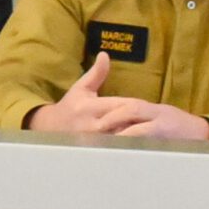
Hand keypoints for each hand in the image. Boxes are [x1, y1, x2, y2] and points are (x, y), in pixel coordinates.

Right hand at [26, 51, 208, 139]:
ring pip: (121, 141)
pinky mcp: (94, 153)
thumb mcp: (81, 88)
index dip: (137, 108)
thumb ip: (97, 73)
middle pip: (124, 124)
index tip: (149, 110)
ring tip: (154, 140)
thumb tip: (105, 54)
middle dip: (140, 125)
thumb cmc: (70, 108)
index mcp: (92, 107)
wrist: (49, 129)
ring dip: (137, 140)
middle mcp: (93, 125)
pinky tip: (139, 152)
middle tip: (158, 126)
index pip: (121, 106)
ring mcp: (94, 141)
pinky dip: (127, 151)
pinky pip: (114, 152)